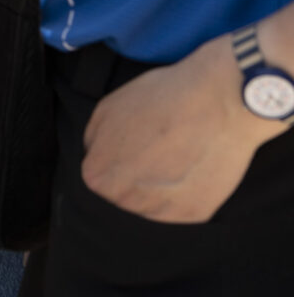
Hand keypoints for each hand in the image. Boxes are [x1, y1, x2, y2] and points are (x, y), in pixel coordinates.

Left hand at [81, 36, 277, 222]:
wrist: (220, 102)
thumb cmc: (161, 99)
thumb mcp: (107, 108)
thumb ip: (94, 139)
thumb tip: (96, 154)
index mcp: (99, 175)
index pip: (96, 175)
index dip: (111, 154)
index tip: (128, 140)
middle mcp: (126, 200)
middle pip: (121, 193)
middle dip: (130, 172)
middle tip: (152, 147)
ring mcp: (161, 210)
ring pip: (148, 204)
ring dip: (154, 184)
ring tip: (172, 154)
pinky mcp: (193, 214)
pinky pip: (177, 206)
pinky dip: (181, 190)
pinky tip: (189, 164)